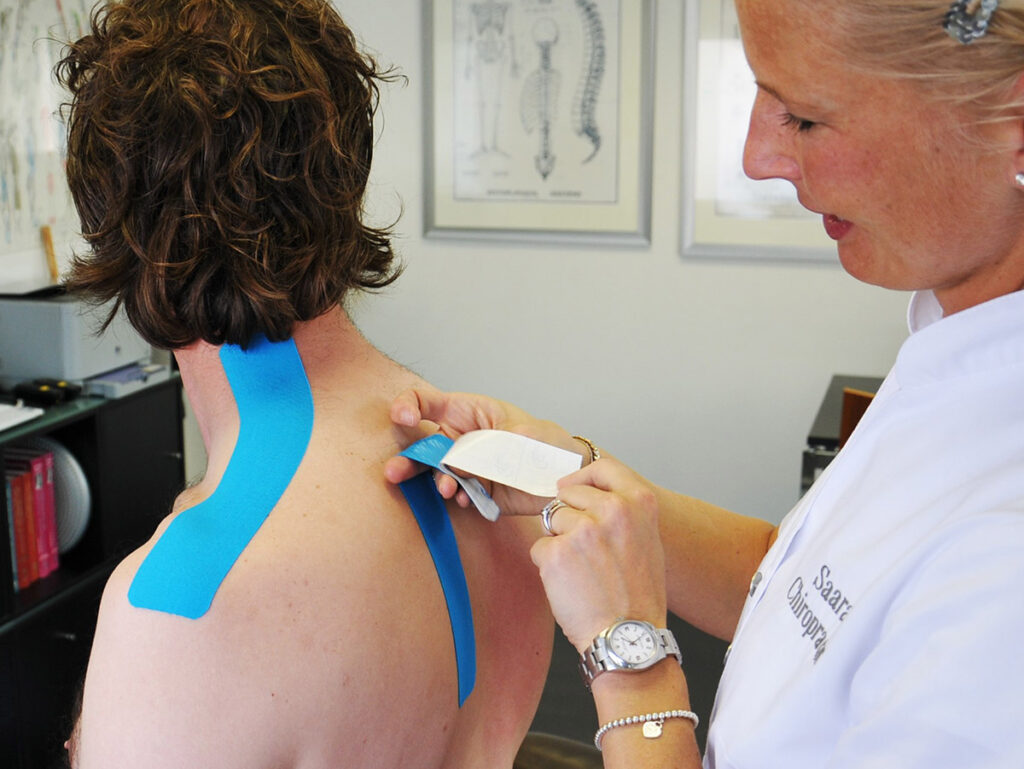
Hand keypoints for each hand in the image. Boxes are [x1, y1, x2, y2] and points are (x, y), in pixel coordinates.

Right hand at [385, 387, 583, 515]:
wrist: (565, 476)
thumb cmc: (546, 441)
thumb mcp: (519, 435)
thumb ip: (487, 448)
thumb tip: (457, 466)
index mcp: (467, 411)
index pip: (426, 401)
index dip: (408, 406)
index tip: (404, 419)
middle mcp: (460, 438)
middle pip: (422, 444)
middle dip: (407, 458)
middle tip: (393, 472)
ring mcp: (465, 466)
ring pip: (436, 473)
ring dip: (434, 482)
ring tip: (446, 489)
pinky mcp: (474, 490)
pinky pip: (456, 493)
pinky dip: (457, 497)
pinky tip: (465, 498)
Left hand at [529, 458, 667, 652]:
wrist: (628, 638)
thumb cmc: (639, 595)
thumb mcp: (647, 540)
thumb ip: (623, 511)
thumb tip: (589, 493)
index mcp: (639, 502)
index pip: (601, 467)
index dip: (582, 479)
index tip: (572, 490)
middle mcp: (613, 509)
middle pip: (569, 494)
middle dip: (569, 517)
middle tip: (587, 552)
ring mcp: (583, 530)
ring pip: (552, 520)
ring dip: (559, 542)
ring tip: (583, 572)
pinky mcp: (556, 553)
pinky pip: (540, 547)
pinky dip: (548, 565)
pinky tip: (570, 585)